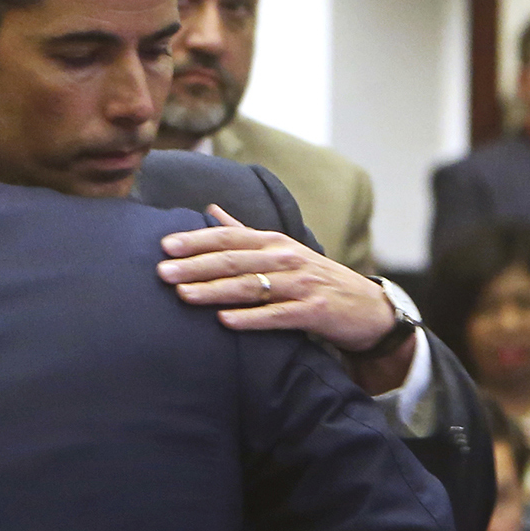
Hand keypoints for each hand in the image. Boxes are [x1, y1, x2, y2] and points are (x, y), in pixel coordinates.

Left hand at [158, 206, 395, 353]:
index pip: (229, 236)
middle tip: (162, 272)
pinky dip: (250, 318)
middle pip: (234, 260)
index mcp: (273, 242)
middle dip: (195, 265)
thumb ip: (244, 232)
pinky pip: (277, 316)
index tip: (165, 246)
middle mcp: (286, 258)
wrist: (367, 307)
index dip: (196, 240)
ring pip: (251, 286)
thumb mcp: (282, 250)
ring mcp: (301, 284)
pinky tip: (224, 321)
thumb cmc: (314, 277)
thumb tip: (210, 209)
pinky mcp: (314, 311)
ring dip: (214, 290)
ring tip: (183, 295)